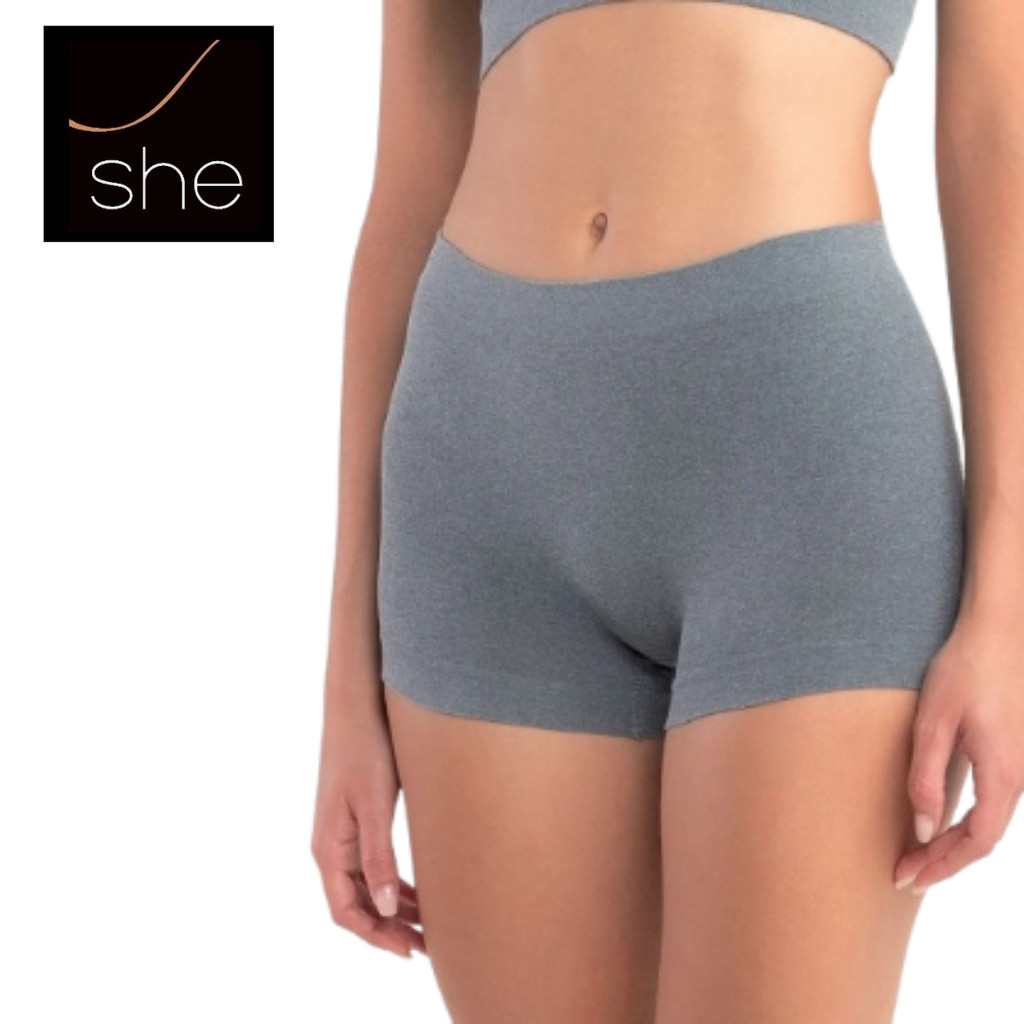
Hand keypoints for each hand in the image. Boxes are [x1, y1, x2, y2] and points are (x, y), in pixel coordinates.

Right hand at [312, 684, 426, 957]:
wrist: (356, 703)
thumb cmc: (364, 747)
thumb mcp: (374, 803)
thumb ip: (378, 857)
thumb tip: (387, 908)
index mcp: (329, 848)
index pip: (347, 911)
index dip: (376, 936)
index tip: (409, 950)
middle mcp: (330, 846)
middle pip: (356, 904)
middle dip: (388, 929)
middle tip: (426, 946)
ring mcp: (341, 833)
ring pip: (365, 887)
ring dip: (393, 908)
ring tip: (427, 925)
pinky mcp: (355, 818)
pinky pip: (370, 865)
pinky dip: (392, 884)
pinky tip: (417, 890)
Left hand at [894, 617, 1023, 894]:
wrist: (997, 632)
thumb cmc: (964, 671)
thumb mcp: (933, 723)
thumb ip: (926, 778)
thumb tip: (921, 829)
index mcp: (1003, 775)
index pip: (975, 841)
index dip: (941, 865)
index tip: (906, 876)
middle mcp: (1018, 777)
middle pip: (983, 839)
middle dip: (943, 861)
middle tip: (904, 875)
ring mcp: (1019, 766)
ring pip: (989, 824)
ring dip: (954, 845)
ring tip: (917, 857)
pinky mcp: (1011, 754)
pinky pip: (992, 804)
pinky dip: (965, 823)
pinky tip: (941, 826)